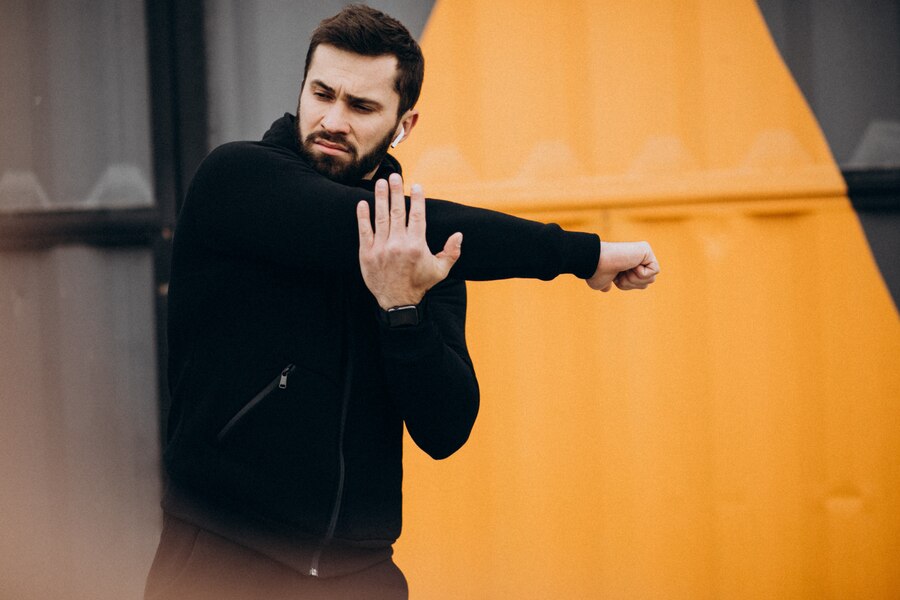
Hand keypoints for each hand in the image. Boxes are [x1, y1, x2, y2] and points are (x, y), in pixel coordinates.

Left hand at [357, 173, 462, 308]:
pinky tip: (363, 203)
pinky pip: (364, 231)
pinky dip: (363, 216)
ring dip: (380, 198)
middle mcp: (398, 244)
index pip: (417, 215)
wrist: (397, 302)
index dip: (417, 198)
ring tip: (381, 183)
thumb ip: (451, 252)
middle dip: (396, 191)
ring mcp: (381, 248)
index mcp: (416, 245)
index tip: (416, 185)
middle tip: (394, 176)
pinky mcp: (367, 254)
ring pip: (380, 217)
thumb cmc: (419, 284)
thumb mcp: (440, 271)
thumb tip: (459, 234)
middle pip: (397, 211)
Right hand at [586, 241, 658, 291]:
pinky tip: (631, 264)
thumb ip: (609, 283)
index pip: (638, 283)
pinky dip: (641, 273)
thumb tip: (606, 288)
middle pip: (646, 282)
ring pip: (651, 278)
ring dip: (634, 279)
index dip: (626, 285)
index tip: (615, 276)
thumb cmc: (597, 272)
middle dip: (631, 283)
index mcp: (627, 264)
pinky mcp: (646, 249)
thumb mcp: (603, 282)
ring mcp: (642, 252)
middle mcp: (636, 257)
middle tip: (620, 272)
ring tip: (624, 268)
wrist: (595, 262)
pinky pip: (654, 270)